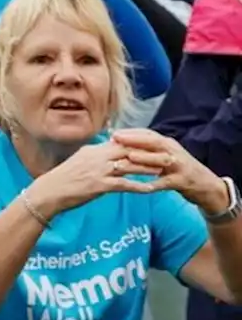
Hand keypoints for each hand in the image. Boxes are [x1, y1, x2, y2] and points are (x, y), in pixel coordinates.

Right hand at [27, 141, 159, 218]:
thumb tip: (104, 153)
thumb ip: (93, 157)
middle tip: (166, 154)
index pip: (120, 142)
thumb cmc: (62, 180)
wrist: (49, 192)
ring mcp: (98, 171)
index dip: (138, 144)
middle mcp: (97, 157)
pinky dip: (139, 186)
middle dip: (149, 152)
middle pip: (129, 151)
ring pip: (129, 166)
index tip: (153, 145)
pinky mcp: (99, 185)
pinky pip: (124, 185)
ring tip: (163, 170)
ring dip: (148, 168)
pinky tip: (151, 190)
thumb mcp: (78, 162)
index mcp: (93, 150)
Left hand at [112, 129, 231, 212]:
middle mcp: (174, 151)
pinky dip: (155, 184)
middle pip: (154, 142)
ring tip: (123, 161)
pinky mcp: (183, 181)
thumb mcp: (165, 157)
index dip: (130, 132)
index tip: (112, 133)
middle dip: (133, 140)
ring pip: (159, 160)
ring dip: (141, 160)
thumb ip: (148, 151)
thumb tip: (123, 144)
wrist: (206, 186)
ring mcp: (180, 166)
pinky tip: (142, 187)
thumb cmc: (179, 171)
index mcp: (168, 144)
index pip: (148, 133)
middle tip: (114, 139)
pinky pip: (167, 182)